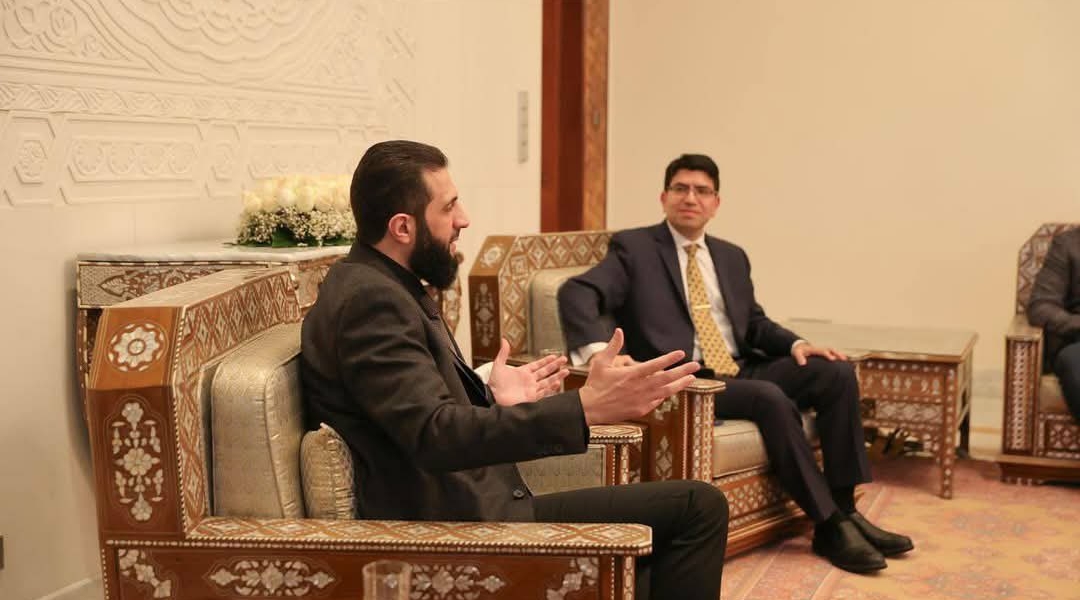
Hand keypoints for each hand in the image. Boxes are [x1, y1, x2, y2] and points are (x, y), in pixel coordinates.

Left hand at [488, 339, 568, 405]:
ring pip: (547, 382)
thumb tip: (504, 340)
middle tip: (564, 359)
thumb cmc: (494, 382)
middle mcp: (529, 380)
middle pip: (546, 372)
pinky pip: (543, 393)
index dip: (546, 360)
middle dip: (555, 366)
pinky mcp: (530, 397)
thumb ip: (503, 353)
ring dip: (557, 377)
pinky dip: (550, 389)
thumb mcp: (498, 365)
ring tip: (566, 371)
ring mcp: (531, 389)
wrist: (492, 396)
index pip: (538, 365)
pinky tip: (557, 384)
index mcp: (523, 372)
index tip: (555, 356)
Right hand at [578, 328, 699, 424]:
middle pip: (666, 378)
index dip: (669, 359)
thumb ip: (613, 346)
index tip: (681, 353)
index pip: (655, 365)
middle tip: (695, 365)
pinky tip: (672, 389)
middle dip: (683, 371)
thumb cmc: (595, 384)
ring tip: (691, 378)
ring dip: (680, 384)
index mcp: (631, 374)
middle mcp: (640, 387)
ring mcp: (642, 400)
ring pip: (666, 391)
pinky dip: (666, 394)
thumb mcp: (601, 362)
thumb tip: (619, 331)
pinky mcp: (641, 409)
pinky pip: (658, 401)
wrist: (590, 409)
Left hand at [792, 341, 846, 365]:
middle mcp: (820, 349)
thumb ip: (799, 358)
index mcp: (814, 349)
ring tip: (846, 360)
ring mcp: (822, 350)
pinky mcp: (823, 353)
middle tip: (843, 359)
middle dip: (837, 353)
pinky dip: (838, 356)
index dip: (828, 354)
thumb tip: (803, 364)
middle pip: (830, 349)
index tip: (833, 359)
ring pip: (833, 351)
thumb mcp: (796, 353)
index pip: (822, 351)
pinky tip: (843, 362)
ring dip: (839, 355)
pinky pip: (832, 353)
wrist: (799, 346)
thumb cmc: (798, 351)